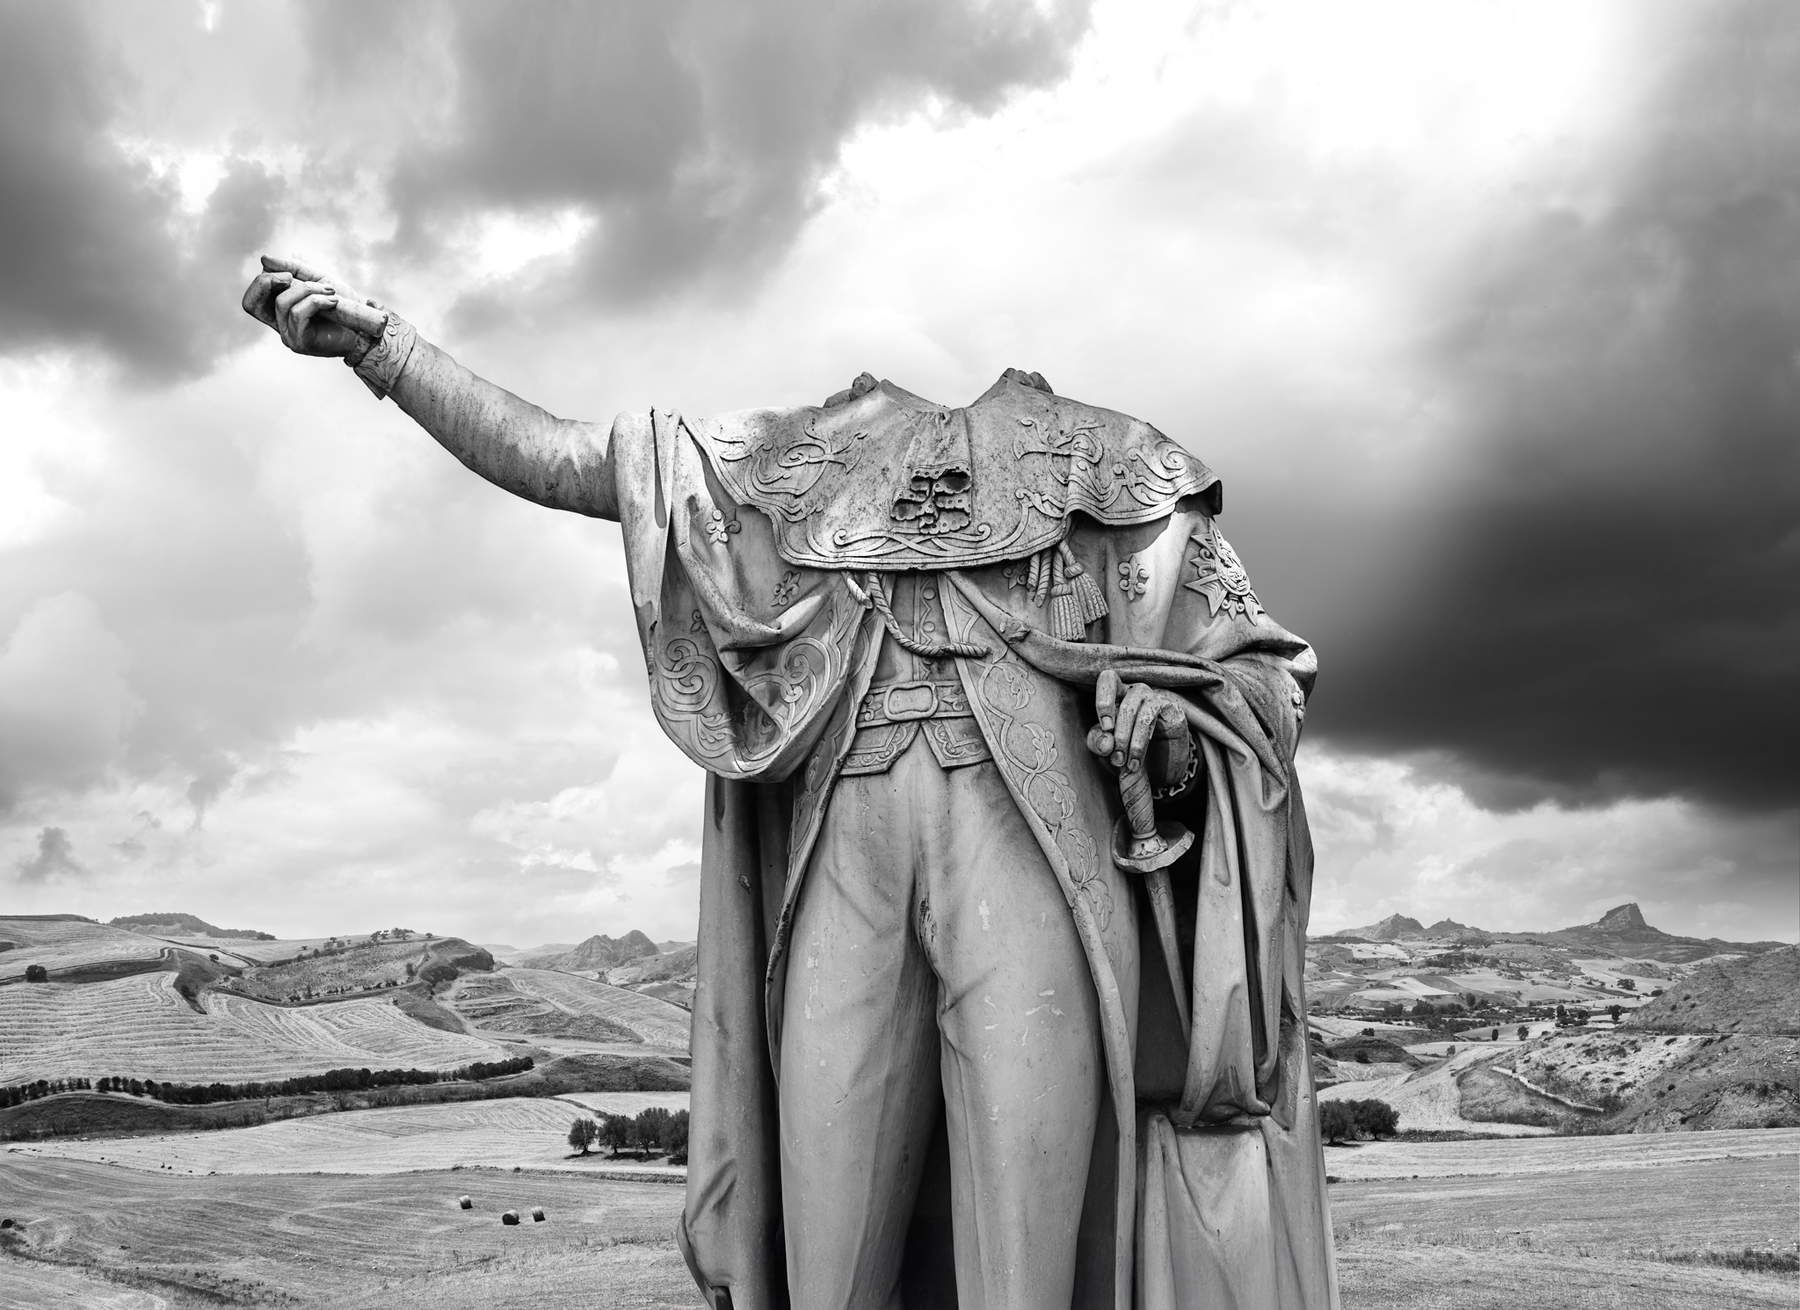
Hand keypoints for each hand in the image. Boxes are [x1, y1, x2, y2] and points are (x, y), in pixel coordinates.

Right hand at [241, 254, 386, 357]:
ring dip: (307, 290)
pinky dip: (316, 301)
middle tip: (291, 276)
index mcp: (279, 311)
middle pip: (252, 302)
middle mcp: (279, 325)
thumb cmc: (343, 305)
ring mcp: (288, 335)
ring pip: (282, 303)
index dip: (261, 283)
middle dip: (269, 282)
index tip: (286, 274)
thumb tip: (263, 259)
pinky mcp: (301, 342)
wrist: (367, 329)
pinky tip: (333, 301)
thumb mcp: (317, 279)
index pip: (251, 300)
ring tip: (330, 292)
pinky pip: (298, 313)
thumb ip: (292, 268)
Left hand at [1086, 668, 1192, 785]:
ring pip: (1136, 710)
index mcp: (1116, 694)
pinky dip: (1142, 739)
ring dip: (1130, 741)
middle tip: (1116, 758)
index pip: (1108, 679)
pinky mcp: (1172, 710)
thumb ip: (1098, 742)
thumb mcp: (1106, 750)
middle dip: (1118, 733)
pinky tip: (1139, 756)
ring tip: (1129, 765)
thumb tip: (1106, 743)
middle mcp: (1136, 692)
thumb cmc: (1127, 753)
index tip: (1106, 728)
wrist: (1158, 770)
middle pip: (1123, 701)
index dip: (1104, 700)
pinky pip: (1153, 718)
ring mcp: (1155, 699)